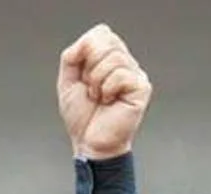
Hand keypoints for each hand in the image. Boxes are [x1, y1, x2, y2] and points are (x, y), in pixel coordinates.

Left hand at [57, 24, 150, 159]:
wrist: (90, 144)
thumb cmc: (82, 117)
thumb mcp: (68, 82)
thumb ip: (71, 57)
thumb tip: (84, 42)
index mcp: (110, 58)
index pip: (101, 33)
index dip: (86, 51)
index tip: (83, 76)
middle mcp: (126, 63)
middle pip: (106, 42)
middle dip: (89, 68)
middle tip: (91, 89)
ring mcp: (136, 74)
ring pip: (113, 58)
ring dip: (97, 82)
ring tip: (99, 97)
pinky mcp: (142, 87)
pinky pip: (120, 75)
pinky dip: (107, 90)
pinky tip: (109, 102)